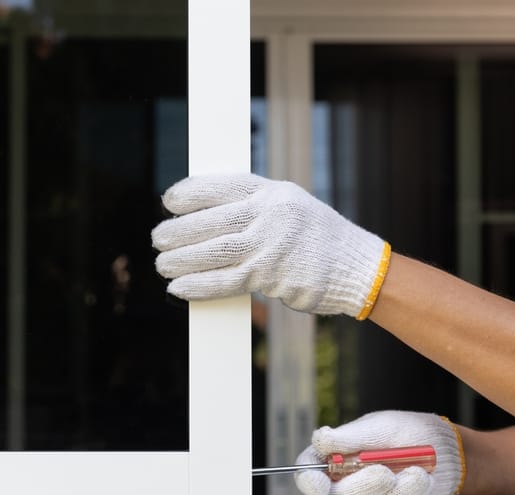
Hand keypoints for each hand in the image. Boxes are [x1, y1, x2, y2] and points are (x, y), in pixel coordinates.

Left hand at [152, 173, 389, 317]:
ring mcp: (269, 245)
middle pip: (209, 221)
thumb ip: (254, 208)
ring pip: (212, 252)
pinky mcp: (269, 275)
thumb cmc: (318, 239)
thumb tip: (207, 216)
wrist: (356, 268)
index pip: (221, 186)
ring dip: (181, 260)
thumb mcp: (290, 207)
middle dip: (178, 231)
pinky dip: (197, 285)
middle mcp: (269, 215)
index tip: (169, 200)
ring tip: (162, 264)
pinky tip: (178, 288)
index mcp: (272, 192)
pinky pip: (224, 281)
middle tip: (158, 238)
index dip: (190, 193)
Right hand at [294, 411, 465, 494]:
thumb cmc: (407, 432)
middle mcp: (345, 482)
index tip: (316, 480)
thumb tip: (320, 439)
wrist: (443, 451)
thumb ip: (349, 437)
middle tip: (384, 471)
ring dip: (396, 490)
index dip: (308, 479)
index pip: (308, 473)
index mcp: (333, 457)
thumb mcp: (380, 427)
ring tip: (418, 471)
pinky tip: (420, 481)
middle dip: (362, 485)